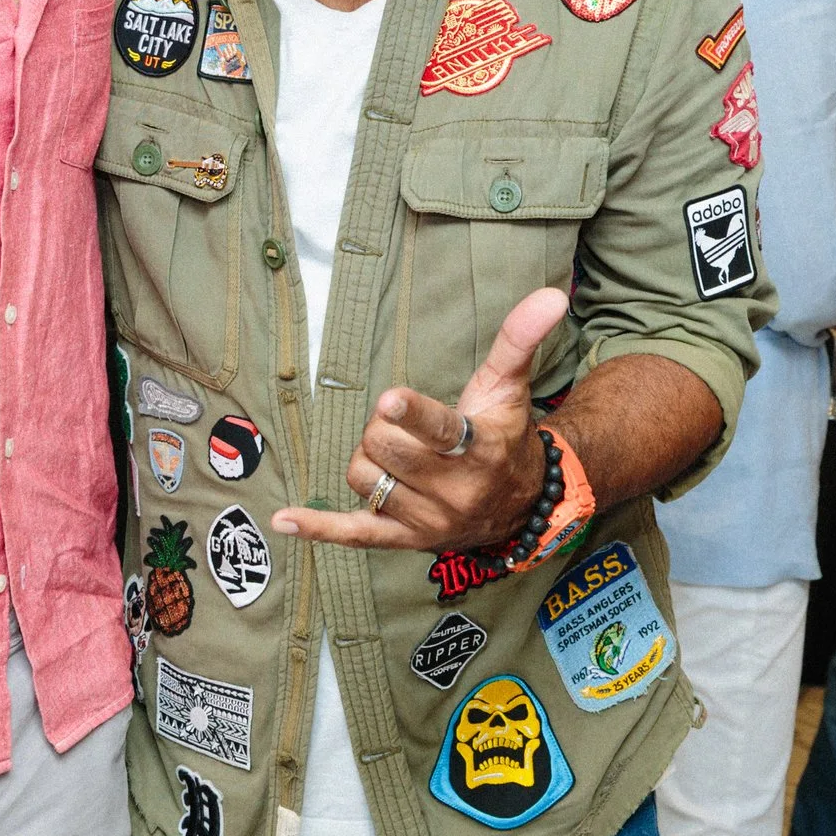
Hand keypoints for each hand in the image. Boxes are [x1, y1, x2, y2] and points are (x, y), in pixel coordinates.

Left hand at [272, 288, 566, 552]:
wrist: (521, 504)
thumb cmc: (506, 434)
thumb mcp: (510, 385)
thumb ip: (519, 338)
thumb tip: (551, 294)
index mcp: (479, 449)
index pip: (439, 431)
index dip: (411, 415)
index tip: (390, 399)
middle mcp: (454, 490)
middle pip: (385, 448)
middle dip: (382, 428)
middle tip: (400, 424)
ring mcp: (428, 520)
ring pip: (364, 480)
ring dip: (368, 459)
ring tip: (395, 454)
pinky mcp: (405, 540)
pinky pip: (355, 535)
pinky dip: (319, 528)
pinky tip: (284, 520)